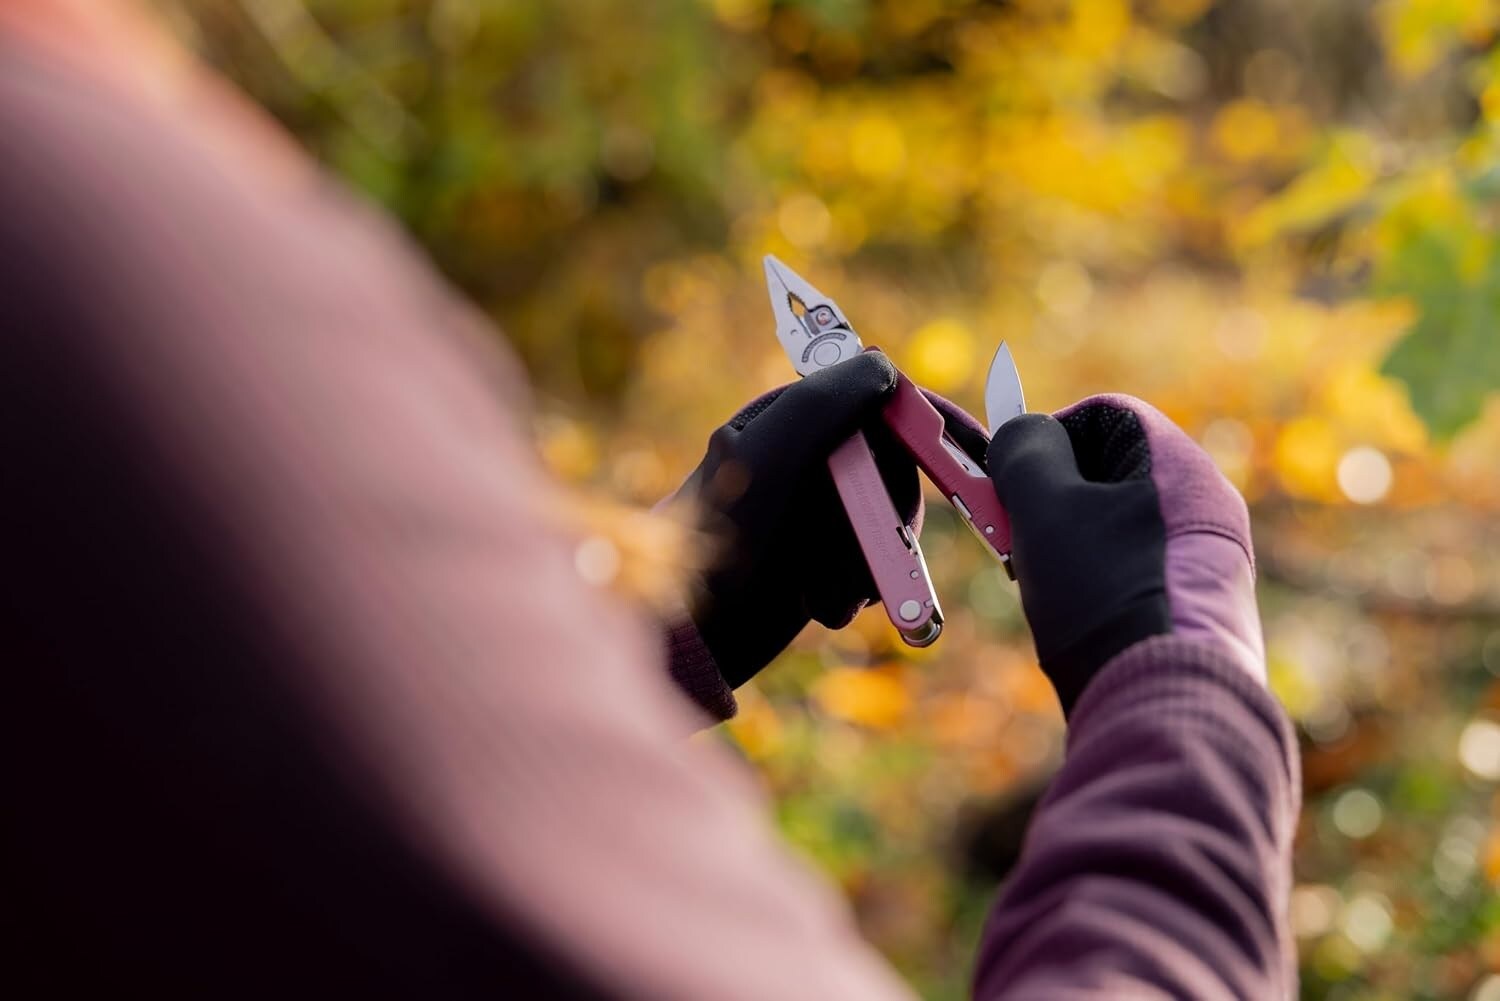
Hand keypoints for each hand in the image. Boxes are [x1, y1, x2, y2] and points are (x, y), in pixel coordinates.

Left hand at [676, 352, 985, 689]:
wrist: (686, 632)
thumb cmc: (716, 538)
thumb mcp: (767, 456)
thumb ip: (824, 402)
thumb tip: (884, 365)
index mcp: (794, 417)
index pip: (883, 403)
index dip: (935, 426)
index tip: (979, 454)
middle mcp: (808, 459)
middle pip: (897, 473)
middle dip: (886, 520)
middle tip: (870, 547)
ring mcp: (816, 513)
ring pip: (888, 528)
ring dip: (865, 565)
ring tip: (822, 592)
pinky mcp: (821, 562)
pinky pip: (872, 569)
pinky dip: (853, 590)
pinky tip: (817, 604)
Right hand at [986, 395, 1263, 712]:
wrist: (1164, 702)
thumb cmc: (1102, 597)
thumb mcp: (1043, 507)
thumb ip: (1024, 451)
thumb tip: (1020, 432)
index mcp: (1178, 464)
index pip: (1099, 414)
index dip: (1045, 438)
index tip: (1012, 482)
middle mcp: (1206, 503)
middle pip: (1107, 471)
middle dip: (1052, 498)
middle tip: (1020, 536)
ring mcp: (1209, 556)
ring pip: (1115, 522)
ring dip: (1068, 542)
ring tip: (1046, 583)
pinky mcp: (1201, 605)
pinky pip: (1134, 567)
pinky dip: (1097, 580)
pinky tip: (1079, 615)